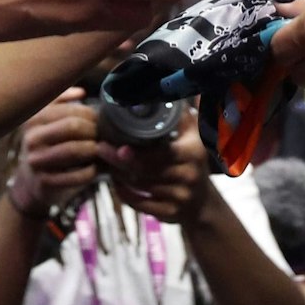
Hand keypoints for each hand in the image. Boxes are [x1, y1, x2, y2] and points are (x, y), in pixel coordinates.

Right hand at [9, 89, 99, 214]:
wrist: (30, 183)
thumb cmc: (47, 146)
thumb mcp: (47, 122)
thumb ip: (61, 102)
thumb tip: (81, 92)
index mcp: (33, 119)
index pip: (70, 110)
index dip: (91, 114)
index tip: (101, 121)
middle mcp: (32, 138)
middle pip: (72, 126)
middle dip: (94, 130)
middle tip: (104, 136)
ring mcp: (36, 161)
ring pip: (74, 150)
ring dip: (94, 149)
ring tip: (101, 150)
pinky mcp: (44, 182)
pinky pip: (76, 175)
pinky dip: (91, 171)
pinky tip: (94, 168)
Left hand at [102, 109, 212, 227]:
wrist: (202, 202)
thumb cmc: (192, 160)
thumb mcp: (194, 135)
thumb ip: (182, 115)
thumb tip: (166, 90)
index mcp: (192, 153)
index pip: (160, 153)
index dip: (136, 153)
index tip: (118, 146)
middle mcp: (188, 176)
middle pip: (145, 170)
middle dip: (119, 161)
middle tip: (101, 149)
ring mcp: (179, 198)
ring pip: (140, 186)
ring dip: (119, 175)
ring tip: (107, 162)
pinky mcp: (169, 214)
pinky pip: (140, 204)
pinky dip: (124, 193)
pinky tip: (116, 182)